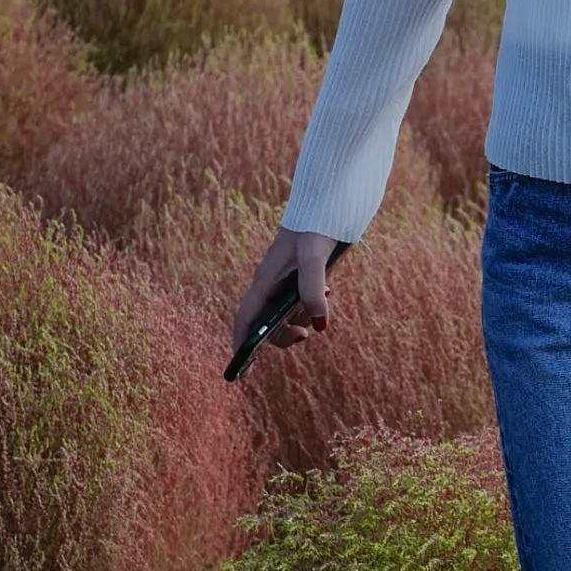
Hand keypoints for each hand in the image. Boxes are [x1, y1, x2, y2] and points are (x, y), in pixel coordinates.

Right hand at [232, 226, 338, 359]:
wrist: (329, 199)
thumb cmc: (315, 224)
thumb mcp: (314, 256)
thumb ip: (313, 289)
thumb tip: (318, 324)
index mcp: (265, 280)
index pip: (246, 318)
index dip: (242, 344)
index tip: (242, 370)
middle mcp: (271, 282)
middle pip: (266, 322)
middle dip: (281, 335)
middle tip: (305, 336)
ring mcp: (286, 279)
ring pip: (286, 313)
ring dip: (301, 319)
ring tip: (321, 305)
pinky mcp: (302, 274)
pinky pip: (301, 300)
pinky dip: (312, 306)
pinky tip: (328, 293)